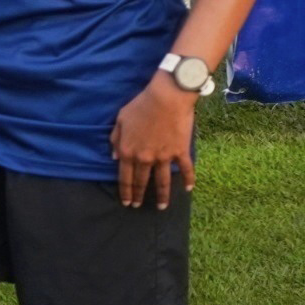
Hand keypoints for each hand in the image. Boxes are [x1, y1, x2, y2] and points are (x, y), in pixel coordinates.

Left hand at [112, 77, 197, 207]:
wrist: (167, 97)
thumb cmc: (142, 105)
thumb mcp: (121, 119)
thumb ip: (116, 139)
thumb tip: (115, 156)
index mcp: (128, 151)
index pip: (125, 178)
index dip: (125, 192)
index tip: (126, 202)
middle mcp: (144, 158)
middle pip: (141, 182)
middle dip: (139, 196)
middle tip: (138, 206)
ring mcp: (163, 157)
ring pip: (162, 182)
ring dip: (162, 196)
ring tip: (162, 207)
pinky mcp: (180, 151)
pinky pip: (185, 169)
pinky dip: (188, 179)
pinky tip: (189, 189)